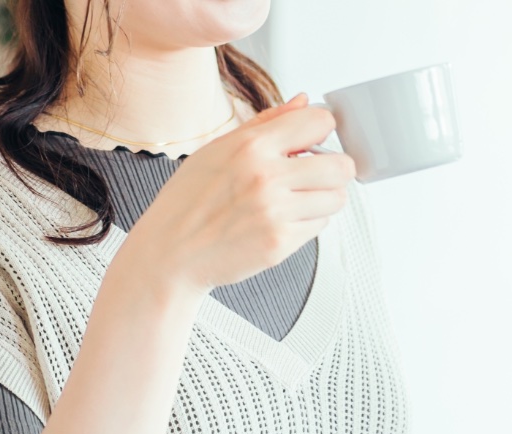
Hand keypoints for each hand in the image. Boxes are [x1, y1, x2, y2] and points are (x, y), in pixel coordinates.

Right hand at [123, 94, 356, 295]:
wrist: (170, 253)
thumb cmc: (189, 202)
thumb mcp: (217, 149)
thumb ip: (267, 124)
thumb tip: (303, 101)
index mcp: (250, 147)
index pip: (319, 123)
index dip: (322, 131)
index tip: (315, 142)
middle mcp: (266, 177)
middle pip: (341, 165)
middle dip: (333, 169)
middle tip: (315, 175)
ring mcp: (275, 213)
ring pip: (336, 198)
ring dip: (323, 198)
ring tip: (297, 199)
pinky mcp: (280, 243)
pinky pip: (320, 226)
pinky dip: (308, 222)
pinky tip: (282, 220)